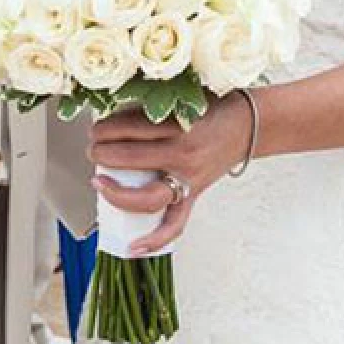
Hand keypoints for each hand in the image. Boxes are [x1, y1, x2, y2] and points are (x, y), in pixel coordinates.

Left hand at [88, 92, 253, 254]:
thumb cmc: (216, 108)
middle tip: (93, 148)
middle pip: (131, 158)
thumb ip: (155, 104)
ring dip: (115, 192)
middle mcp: (184, 154)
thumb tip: (114, 112)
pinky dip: (154, 240)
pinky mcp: (193, 196)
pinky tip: (133, 246)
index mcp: (180, 124)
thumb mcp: (185, 97)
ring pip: (145, 196)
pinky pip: (174, 225)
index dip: (106, 128)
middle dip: (102, 152)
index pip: (130, 127)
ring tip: (98, 180)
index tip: (97, 127)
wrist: (249, 126)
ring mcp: (189, 180)